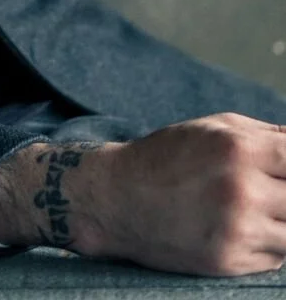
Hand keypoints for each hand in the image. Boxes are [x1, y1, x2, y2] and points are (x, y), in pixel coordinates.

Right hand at [88, 112, 285, 275]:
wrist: (119, 198)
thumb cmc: (168, 156)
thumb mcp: (214, 128)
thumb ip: (268, 135)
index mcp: (240, 148)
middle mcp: (242, 189)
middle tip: (268, 193)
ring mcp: (237, 229)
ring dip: (282, 223)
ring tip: (258, 210)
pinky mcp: (229, 261)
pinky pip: (275, 259)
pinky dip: (268, 245)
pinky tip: (242, 229)